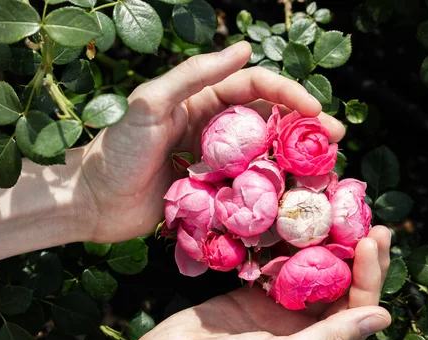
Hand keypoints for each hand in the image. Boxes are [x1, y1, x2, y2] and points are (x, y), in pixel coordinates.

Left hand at [80, 41, 345, 242]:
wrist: (92, 202)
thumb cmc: (117, 152)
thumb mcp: (149, 104)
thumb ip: (193, 76)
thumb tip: (244, 48)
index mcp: (200, 101)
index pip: (253, 87)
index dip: (287, 93)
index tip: (315, 110)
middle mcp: (210, 129)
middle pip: (266, 120)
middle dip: (302, 126)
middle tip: (335, 141)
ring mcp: (212, 163)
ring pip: (261, 155)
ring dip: (292, 160)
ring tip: (323, 172)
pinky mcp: (209, 193)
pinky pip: (245, 188)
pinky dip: (269, 191)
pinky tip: (291, 198)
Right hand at [82, 227, 390, 339]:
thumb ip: (328, 339)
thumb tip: (384, 316)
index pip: (357, 311)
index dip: (368, 276)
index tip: (370, 241)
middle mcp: (304, 333)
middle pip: (342, 290)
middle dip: (358, 257)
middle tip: (370, 223)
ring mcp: (277, 311)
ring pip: (313, 275)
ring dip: (328, 248)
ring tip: (339, 217)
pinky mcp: (253, 295)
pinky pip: (279, 268)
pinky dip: (289, 248)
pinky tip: (298, 225)